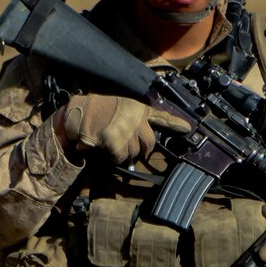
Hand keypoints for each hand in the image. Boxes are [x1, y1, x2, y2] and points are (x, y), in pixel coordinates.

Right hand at [61, 94, 189, 162]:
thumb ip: (134, 121)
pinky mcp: (116, 142)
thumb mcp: (120, 108)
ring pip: (134, 153)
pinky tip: (105, 146)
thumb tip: (142, 143)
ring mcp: (127, 130)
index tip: (188, 128)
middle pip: (150, 144)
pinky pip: (121, 158)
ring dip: (124, 152)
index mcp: (138, 108)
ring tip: (110, 141)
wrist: (78, 113)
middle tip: (127, 145)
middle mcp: (136, 118)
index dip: (175, 124)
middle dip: (141, 149)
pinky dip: (113, 157)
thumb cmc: (96, 110)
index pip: (162, 117)